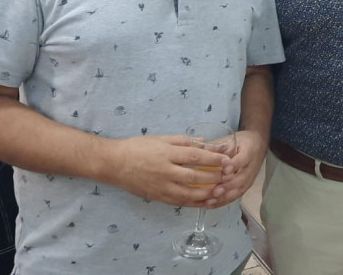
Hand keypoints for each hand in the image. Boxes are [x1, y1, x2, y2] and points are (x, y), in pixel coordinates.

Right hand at [100, 135, 232, 206]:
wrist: (114, 164)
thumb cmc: (137, 147)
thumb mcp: (160, 138)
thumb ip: (183, 140)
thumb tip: (205, 141)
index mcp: (166, 153)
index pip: (194, 156)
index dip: (212, 158)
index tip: (226, 159)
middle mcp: (164, 171)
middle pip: (194, 176)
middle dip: (214, 177)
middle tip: (228, 176)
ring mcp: (161, 186)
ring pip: (188, 194)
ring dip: (207, 194)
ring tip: (221, 191)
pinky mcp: (158, 197)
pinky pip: (179, 202)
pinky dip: (194, 203)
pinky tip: (205, 201)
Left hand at [205, 130, 266, 207]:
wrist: (257, 145)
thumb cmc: (241, 142)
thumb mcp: (232, 139)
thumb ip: (217, 146)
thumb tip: (199, 151)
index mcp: (249, 152)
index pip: (242, 160)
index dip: (234, 166)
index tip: (224, 171)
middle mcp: (251, 168)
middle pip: (241, 180)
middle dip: (227, 187)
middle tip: (214, 191)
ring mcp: (249, 179)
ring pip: (238, 191)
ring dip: (224, 198)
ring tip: (209, 202)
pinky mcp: (245, 186)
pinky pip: (235, 196)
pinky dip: (223, 202)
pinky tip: (210, 204)